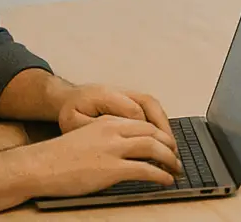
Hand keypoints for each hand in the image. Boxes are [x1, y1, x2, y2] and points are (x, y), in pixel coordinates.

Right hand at [24, 115, 183, 197]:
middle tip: (176, 155)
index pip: (144, 123)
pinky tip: (165, 180)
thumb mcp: (87, 136)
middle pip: (153, 133)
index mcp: (108, 122)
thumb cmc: (58, 156)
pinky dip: (160, 174)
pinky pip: (145, 170)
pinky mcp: (112, 169)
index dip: (160, 133)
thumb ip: (107, 137)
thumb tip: (125, 148)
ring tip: (176, 168)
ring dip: (169, 159)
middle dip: (169, 144)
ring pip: (153, 148)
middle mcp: (114, 131)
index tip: (167, 142)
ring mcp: (114, 150)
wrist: (40, 165)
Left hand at [57, 83, 173, 143]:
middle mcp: (121, 90)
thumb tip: (115, 138)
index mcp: (105, 95)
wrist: (70, 97)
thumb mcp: (72, 122)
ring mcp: (129, 93)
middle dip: (161, 127)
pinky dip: (160, 122)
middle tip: (169, 149)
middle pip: (149, 104)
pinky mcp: (133, 98)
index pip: (132, 111)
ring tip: (171, 146)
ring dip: (164, 124)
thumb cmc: (72, 112)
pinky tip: (163, 139)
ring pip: (153, 105)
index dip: (144, 129)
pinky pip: (151, 108)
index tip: (150, 148)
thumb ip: (92, 128)